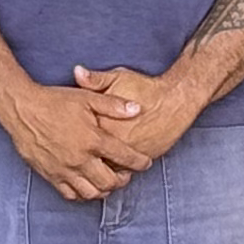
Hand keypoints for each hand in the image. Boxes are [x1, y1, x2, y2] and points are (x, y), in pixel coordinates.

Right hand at [1, 74, 146, 202]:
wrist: (22, 109)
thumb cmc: (54, 101)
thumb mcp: (87, 98)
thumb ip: (114, 105)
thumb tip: (138, 109)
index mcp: (92, 139)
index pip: (125, 157)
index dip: (140, 162)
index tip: (145, 163)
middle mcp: (80, 158)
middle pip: (110, 181)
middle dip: (123, 180)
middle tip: (125, 174)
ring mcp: (64, 169)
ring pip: (91, 192)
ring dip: (104, 190)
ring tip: (107, 181)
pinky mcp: (50, 175)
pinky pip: (71, 194)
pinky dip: (82, 194)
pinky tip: (86, 185)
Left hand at [73, 62, 208, 174]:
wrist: (176, 100)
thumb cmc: (146, 88)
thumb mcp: (117, 78)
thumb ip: (95, 79)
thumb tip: (76, 72)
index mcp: (102, 122)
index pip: (78, 136)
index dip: (71, 136)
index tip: (68, 135)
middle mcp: (113, 141)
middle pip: (88, 156)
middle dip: (82, 156)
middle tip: (77, 152)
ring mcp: (127, 152)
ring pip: (105, 168)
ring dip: (98, 167)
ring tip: (92, 162)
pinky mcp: (140, 159)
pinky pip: (122, 171)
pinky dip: (115, 170)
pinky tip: (110, 164)